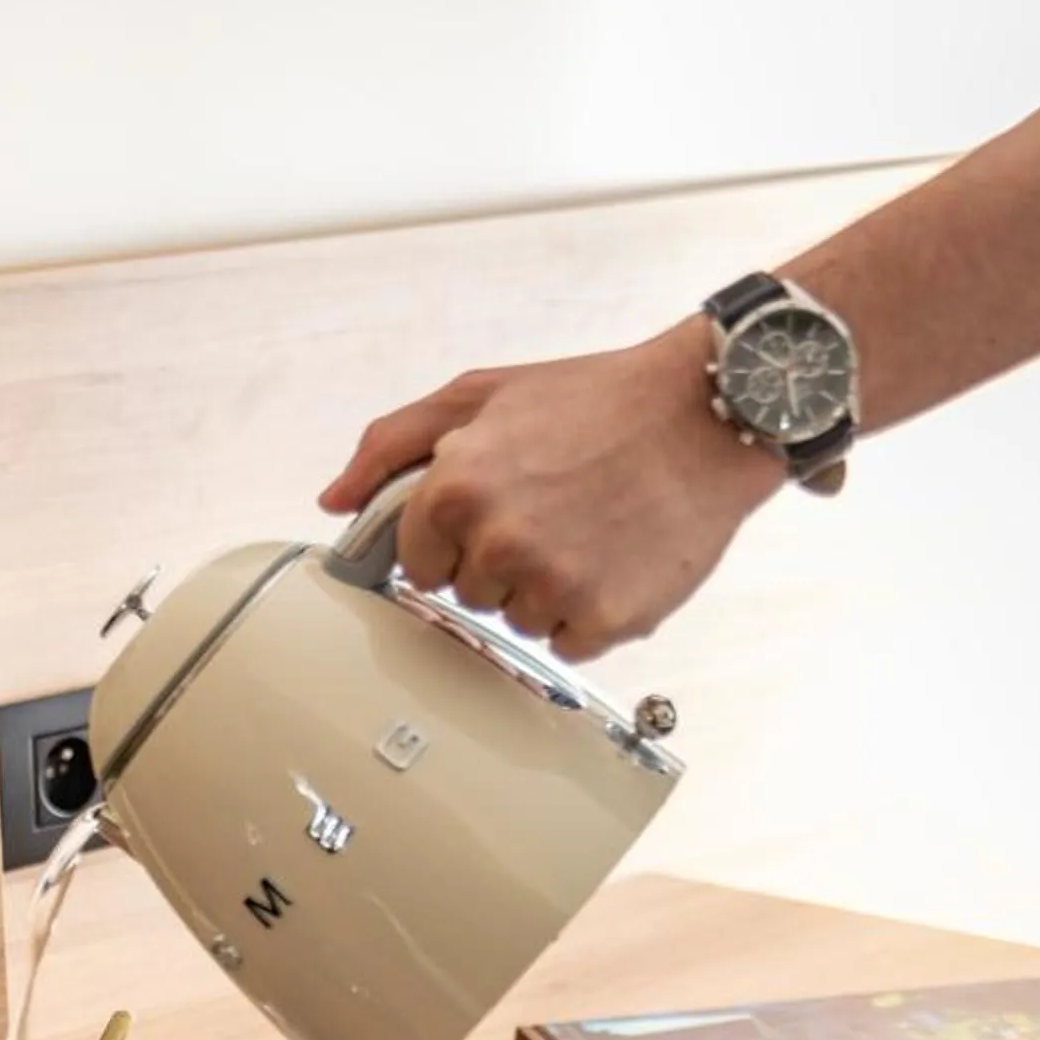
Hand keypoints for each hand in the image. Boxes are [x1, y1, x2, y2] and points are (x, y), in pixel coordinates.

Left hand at [318, 323, 782, 659]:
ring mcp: (551, 584)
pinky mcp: (603, 619)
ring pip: (519, 623)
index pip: (417, 563)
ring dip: (547, 589)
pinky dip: (590, 614)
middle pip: (469, 595)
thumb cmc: (596, 401)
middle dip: (502, 561)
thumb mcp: (483, 394)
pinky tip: (615, 559)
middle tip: (555, 509)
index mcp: (454, 486)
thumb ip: (392, 446)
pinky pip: (568, 644)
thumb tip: (333, 501)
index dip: (454, 540)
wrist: (706, 414)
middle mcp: (498, 539)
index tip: (494, 512)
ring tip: (589, 528)